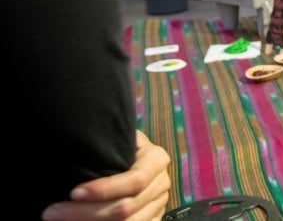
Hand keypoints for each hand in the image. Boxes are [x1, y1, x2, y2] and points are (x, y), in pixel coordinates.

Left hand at [42, 130, 170, 220]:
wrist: (132, 158)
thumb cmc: (118, 147)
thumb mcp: (119, 138)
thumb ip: (110, 144)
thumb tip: (78, 147)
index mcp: (156, 159)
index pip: (135, 180)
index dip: (104, 190)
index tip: (73, 193)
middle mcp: (162, 183)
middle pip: (126, 207)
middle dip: (85, 212)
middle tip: (51, 213)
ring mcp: (159, 204)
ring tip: (59, 220)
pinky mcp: (153, 219)